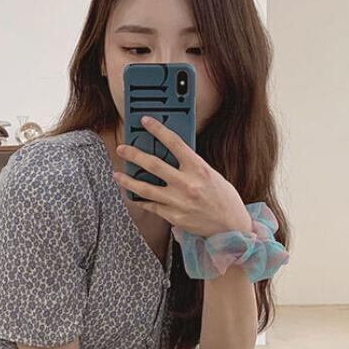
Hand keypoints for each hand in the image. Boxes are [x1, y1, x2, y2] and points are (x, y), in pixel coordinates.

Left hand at [112, 115, 251, 237]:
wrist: (231, 227)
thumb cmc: (224, 199)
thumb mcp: (212, 175)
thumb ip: (192, 166)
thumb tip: (172, 156)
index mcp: (199, 169)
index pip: (175, 143)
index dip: (158, 129)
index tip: (145, 121)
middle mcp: (187, 184)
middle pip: (153, 165)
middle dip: (134, 155)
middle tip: (122, 149)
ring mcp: (178, 202)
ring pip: (146, 189)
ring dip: (128, 180)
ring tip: (117, 175)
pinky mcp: (173, 216)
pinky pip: (151, 206)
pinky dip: (141, 199)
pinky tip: (133, 194)